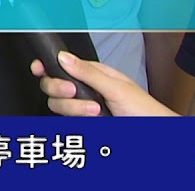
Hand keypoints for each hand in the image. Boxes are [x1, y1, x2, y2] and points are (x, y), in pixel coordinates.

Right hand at [30, 51, 179, 116]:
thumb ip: (88, 73)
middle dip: (59, 90)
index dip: (46, 66)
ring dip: (74, 109)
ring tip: (95, 112)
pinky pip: (65, 121)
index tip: (39, 69)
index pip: (62, 66)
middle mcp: (84, 90)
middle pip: (53, 86)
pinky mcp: (83, 125)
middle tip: (73, 92)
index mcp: (92, 75)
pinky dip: (76, 120)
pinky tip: (91, 120)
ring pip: (57, 105)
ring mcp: (82, 109)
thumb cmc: (145, 110)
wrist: (155, 137)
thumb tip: (63, 57)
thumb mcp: (116, 87)